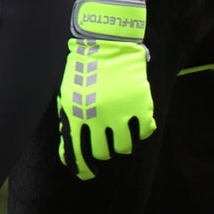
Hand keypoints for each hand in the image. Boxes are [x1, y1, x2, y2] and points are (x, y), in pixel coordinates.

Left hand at [56, 0, 155, 179]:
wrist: (106, 40)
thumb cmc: (83, 68)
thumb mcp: (69, 93)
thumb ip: (68, 123)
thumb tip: (68, 157)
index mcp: (75, 112)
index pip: (77, 153)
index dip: (82, 168)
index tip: (88, 173)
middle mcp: (97, 116)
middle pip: (103, 152)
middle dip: (103, 149)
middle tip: (105, 140)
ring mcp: (121, 112)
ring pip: (124, 148)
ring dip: (122, 141)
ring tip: (120, 127)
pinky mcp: (141, 106)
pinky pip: (145, 133)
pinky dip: (141, 128)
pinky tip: (135, 117)